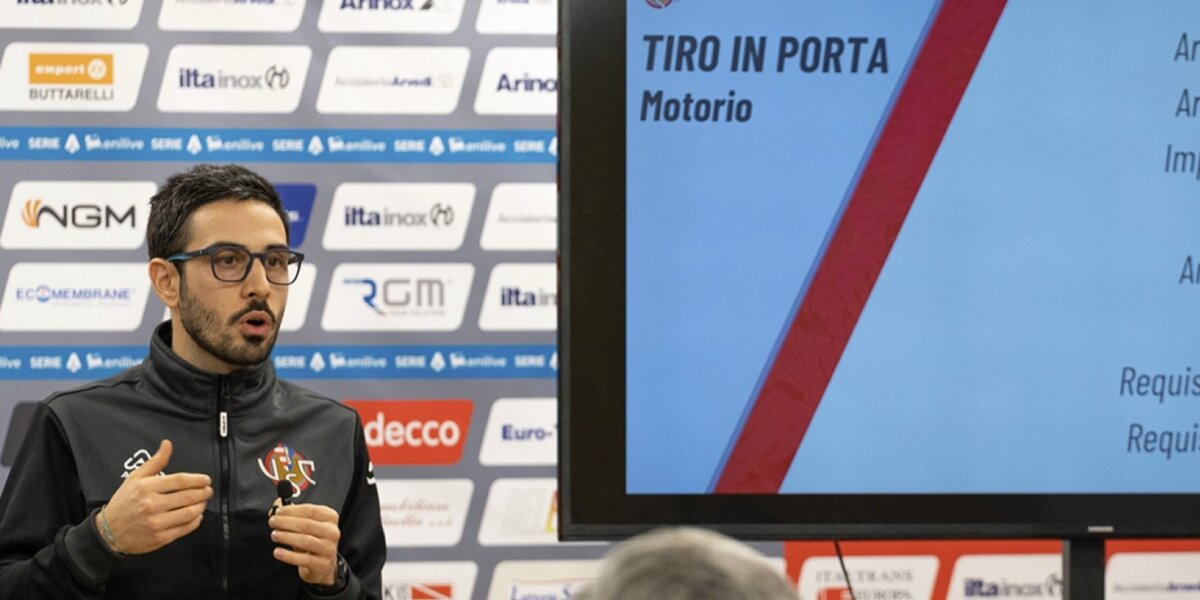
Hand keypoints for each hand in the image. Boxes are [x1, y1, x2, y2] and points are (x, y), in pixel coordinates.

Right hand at [95, 439, 211, 554]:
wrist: (109, 532)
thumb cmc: (123, 503)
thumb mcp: (135, 478)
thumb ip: (155, 461)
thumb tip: (167, 445)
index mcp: (146, 488)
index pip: (181, 480)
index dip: (198, 479)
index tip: (206, 479)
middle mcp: (152, 505)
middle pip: (188, 496)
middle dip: (204, 492)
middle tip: (208, 490)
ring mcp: (156, 522)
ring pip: (190, 512)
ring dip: (201, 506)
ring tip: (202, 501)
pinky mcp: (160, 538)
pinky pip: (185, 528)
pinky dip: (196, 521)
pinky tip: (196, 515)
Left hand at [269, 503, 340, 585]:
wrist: (322, 565)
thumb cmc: (313, 540)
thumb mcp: (305, 525)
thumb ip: (291, 513)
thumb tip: (276, 507)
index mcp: (330, 517)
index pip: (310, 510)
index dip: (292, 510)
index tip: (278, 511)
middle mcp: (332, 532)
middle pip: (307, 524)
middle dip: (286, 522)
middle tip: (273, 522)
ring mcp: (328, 549)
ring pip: (306, 540)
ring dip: (286, 537)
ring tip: (274, 535)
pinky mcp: (322, 564)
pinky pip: (303, 559)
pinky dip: (288, 555)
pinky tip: (278, 552)